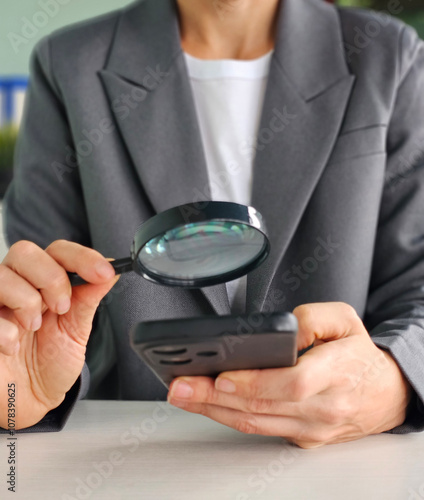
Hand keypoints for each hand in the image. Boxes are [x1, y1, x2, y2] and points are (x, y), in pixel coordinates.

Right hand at [0, 240, 118, 428]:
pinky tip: (12, 346)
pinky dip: (4, 330)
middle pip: (25, 252)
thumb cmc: (50, 364)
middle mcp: (16, 287)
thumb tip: (113, 269)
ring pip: (2, 274)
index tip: (104, 273)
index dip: (82, 257)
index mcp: (43, 284)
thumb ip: (89, 298)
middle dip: (51, 278)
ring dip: (26, 300)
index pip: (58, 251)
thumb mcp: (77, 330)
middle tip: (62, 308)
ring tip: (34, 327)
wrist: (30, 402)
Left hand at [167, 302, 411, 447]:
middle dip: (214, 397)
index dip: (255, 382)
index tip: (222, 377)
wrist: (385, 393)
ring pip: (256, 423)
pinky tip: (210, 405)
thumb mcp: (345, 319)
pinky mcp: (303, 439)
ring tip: (184, 395)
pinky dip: (231, 418)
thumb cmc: (359, 354)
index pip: (292, 383)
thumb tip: (283, 332)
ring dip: (215, 410)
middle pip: (262, 406)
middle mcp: (324, 407)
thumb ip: (314, 318)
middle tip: (181, 386)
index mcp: (336, 373)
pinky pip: (262, 430)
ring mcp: (313, 428)